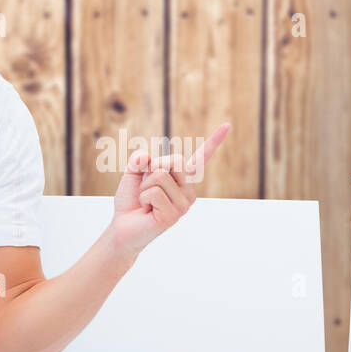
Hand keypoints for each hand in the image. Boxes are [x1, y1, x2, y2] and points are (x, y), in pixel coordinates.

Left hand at [108, 122, 230, 255]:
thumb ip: (139, 159)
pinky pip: (153, 192)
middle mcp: (189, 191)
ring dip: (144, 186)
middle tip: (148, 187)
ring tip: (146, 201)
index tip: (227, 125)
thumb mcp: (134, 172)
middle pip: (175, 160)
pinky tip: (147, 210)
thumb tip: (145, 157)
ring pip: (160, 176)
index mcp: (184, 179)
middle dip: (153, 168)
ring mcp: (183, 205)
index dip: (214, 141)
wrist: (122, 226)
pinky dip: (143, 198)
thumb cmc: (131, 200)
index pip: (201, 157)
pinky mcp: (173, 215)